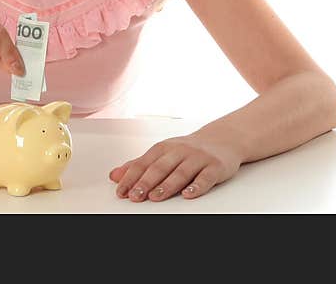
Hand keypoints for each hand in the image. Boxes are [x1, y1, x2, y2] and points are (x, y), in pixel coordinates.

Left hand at [108, 132, 242, 201]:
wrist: (221, 139)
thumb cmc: (187, 150)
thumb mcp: (161, 154)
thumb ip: (138, 165)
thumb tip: (114, 175)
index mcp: (163, 148)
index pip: (143, 163)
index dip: (131, 177)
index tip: (121, 191)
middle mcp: (179, 151)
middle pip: (160, 167)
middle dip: (146, 182)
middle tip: (135, 196)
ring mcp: (197, 158)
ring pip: (180, 172)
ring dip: (167, 186)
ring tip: (155, 197)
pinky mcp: (215, 166)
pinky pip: (205, 177)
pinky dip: (196, 186)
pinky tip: (188, 194)